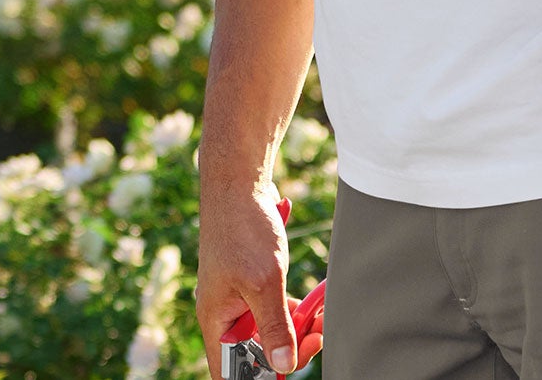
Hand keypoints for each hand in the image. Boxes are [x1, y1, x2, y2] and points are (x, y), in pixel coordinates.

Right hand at [196, 184, 319, 377]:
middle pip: (255, 351)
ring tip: (324, 318)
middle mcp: (226, 313)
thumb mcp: (263, 281)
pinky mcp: (256, 279)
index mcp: (217, 321)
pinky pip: (276, 305)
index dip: (258, 376)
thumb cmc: (243, 228)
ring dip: (297, 327)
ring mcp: (241, 295)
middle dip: (287, 348)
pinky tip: (317, 302)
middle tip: (318, 337)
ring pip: (270, 327)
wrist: (241, 182)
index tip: (289, 366)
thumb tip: (283, 366)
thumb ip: (274, 325)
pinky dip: (296, 306)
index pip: (230, 370)